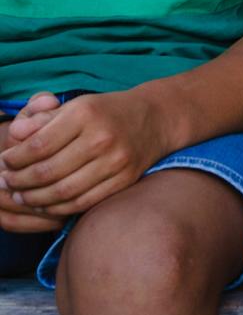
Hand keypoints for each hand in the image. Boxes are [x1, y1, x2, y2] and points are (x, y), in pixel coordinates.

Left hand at [0, 90, 172, 218]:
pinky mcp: (125, 179)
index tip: (4, 162)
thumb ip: (41, 119)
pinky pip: (83, 202)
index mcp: (85, 114)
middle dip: (19, 181)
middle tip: (7, 183)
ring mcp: (116, 161)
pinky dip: (58, 208)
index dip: (14, 159)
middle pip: (47, 171)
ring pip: (63, 191)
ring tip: (21, 196)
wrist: (155, 119)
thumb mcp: (74, 106)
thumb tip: (16, 136)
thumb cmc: (106, 112)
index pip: (37, 145)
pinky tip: (45, 204)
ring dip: (34, 199)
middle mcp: (102, 138)